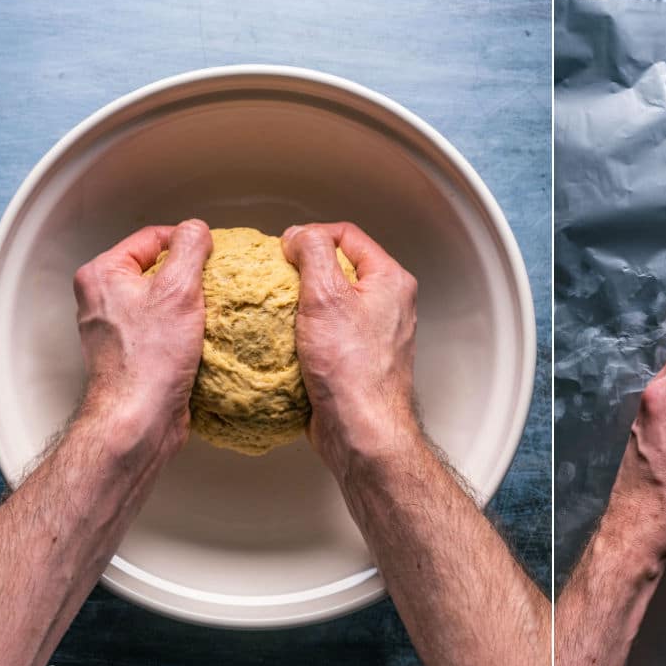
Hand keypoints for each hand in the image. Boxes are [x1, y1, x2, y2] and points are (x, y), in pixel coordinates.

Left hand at [73, 220, 211, 452]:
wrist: (139, 418)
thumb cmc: (150, 359)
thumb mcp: (178, 290)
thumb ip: (189, 250)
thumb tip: (197, 230)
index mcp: (103, 275)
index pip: (153, 238)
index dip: (189, 243)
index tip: (216, 255)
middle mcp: (103, 299)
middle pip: (160, 270)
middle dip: (192, 277)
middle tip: (218, 286)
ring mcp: (118, 329)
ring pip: (165, 302)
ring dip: (193, 307)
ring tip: (216, 313)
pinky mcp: (135, 354)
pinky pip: (166, 330)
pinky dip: (188, 331)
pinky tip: (207, 338)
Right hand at [281, 222, 420, 480]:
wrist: (360, 430)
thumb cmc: (351, 369)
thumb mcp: (325, 296)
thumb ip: (313, 253)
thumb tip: (300, 235)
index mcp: (390, 280)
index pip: (346, 235)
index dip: (310, 237)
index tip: (283, 253)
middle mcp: (388, 304)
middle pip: (337, 267)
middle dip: (303, 271)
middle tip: (276, 282)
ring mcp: (374, 332)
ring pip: (330, 302)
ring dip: (300, 304)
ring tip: (275, 311)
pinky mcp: (357, 358)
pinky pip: (326, 332)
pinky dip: (303, 332)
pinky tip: (282, 340)